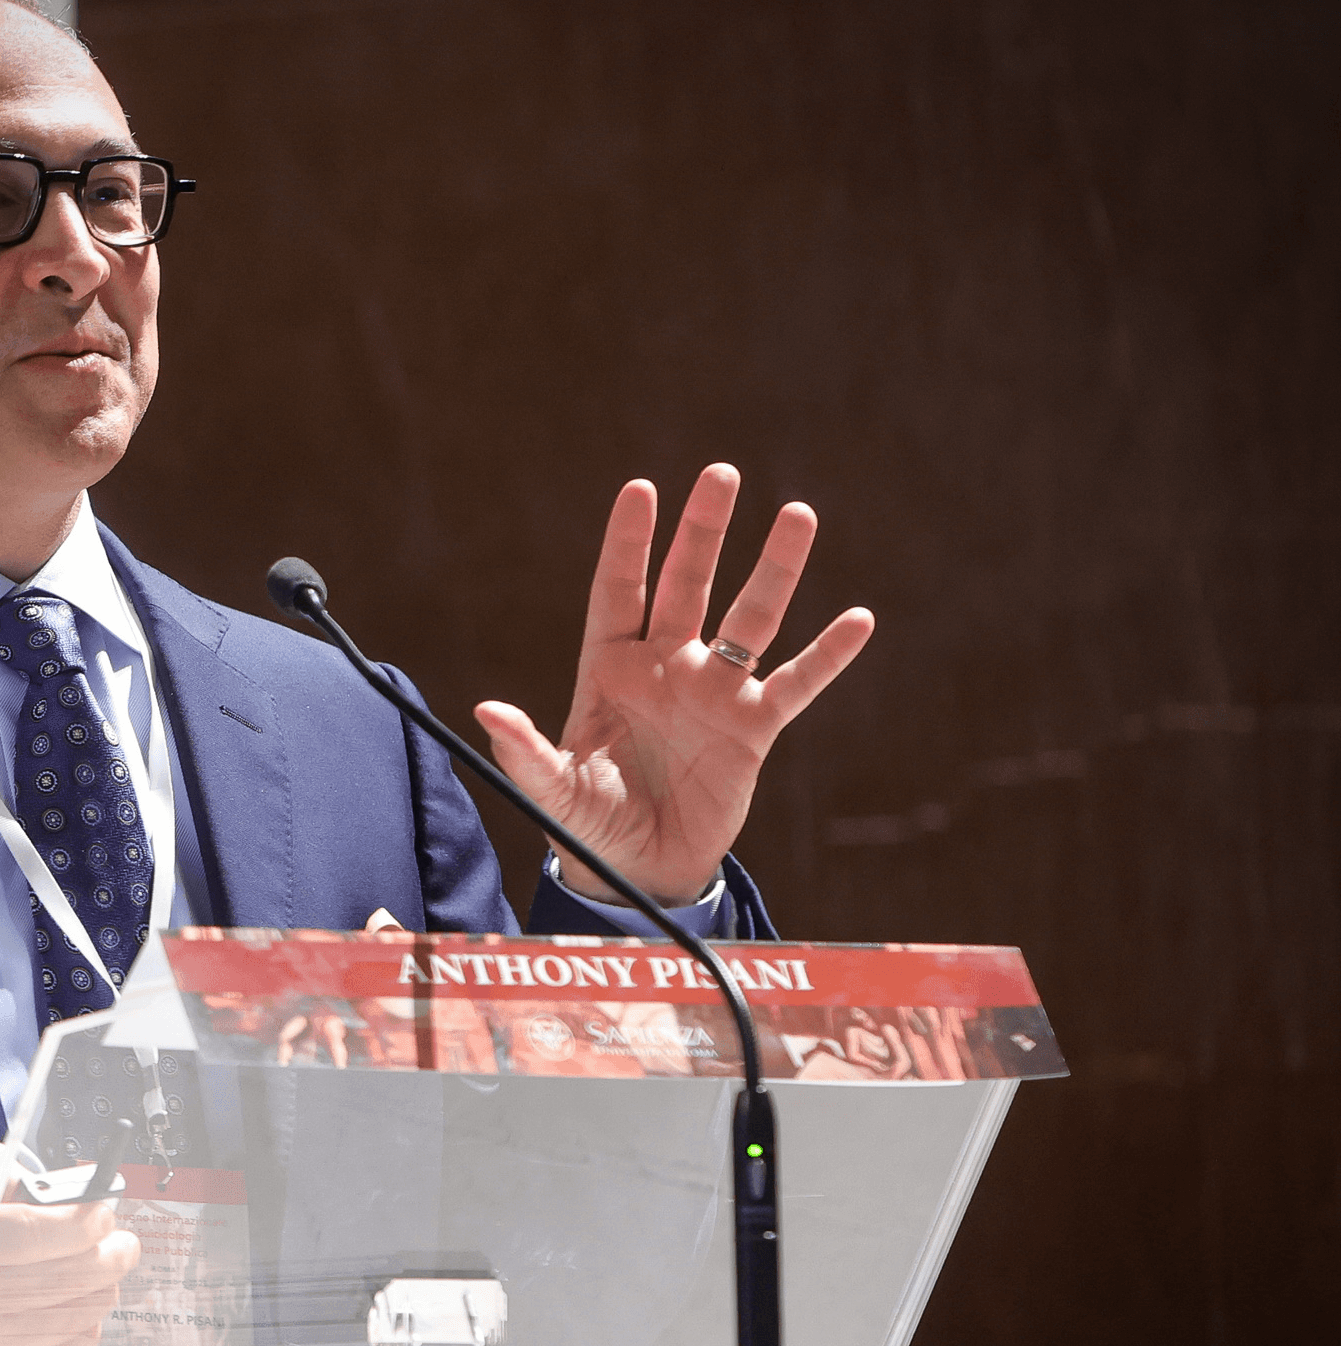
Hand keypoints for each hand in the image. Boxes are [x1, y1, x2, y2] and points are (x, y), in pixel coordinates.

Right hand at [0, 1143, 138, 1345]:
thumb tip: (44, 1181)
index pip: (33, 1233)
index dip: (83, 1222)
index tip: (102, 1212)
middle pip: (62, 1278)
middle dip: (109, 1256)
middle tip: (121, 1242)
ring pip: (67, 1319)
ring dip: (100, 1292)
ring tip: (105, 1272)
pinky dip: (80, 1331)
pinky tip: (82, 1311)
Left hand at [474, 465, 874, 904]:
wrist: (640, 871)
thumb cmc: (590, 826)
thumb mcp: (554, 790)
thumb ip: (525, 752)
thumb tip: (486, 711)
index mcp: (611, 669)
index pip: (619, 590)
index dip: (630, 543)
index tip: (641, 489)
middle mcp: (666, 667)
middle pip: (687, 584)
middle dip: (703, 531)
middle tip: (721, 474)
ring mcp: (713, 692)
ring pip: (749, 617)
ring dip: (775, 569)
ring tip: (799, 514)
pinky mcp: (752, 728)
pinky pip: (795, 684)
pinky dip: (826, 655)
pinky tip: (859, 620)